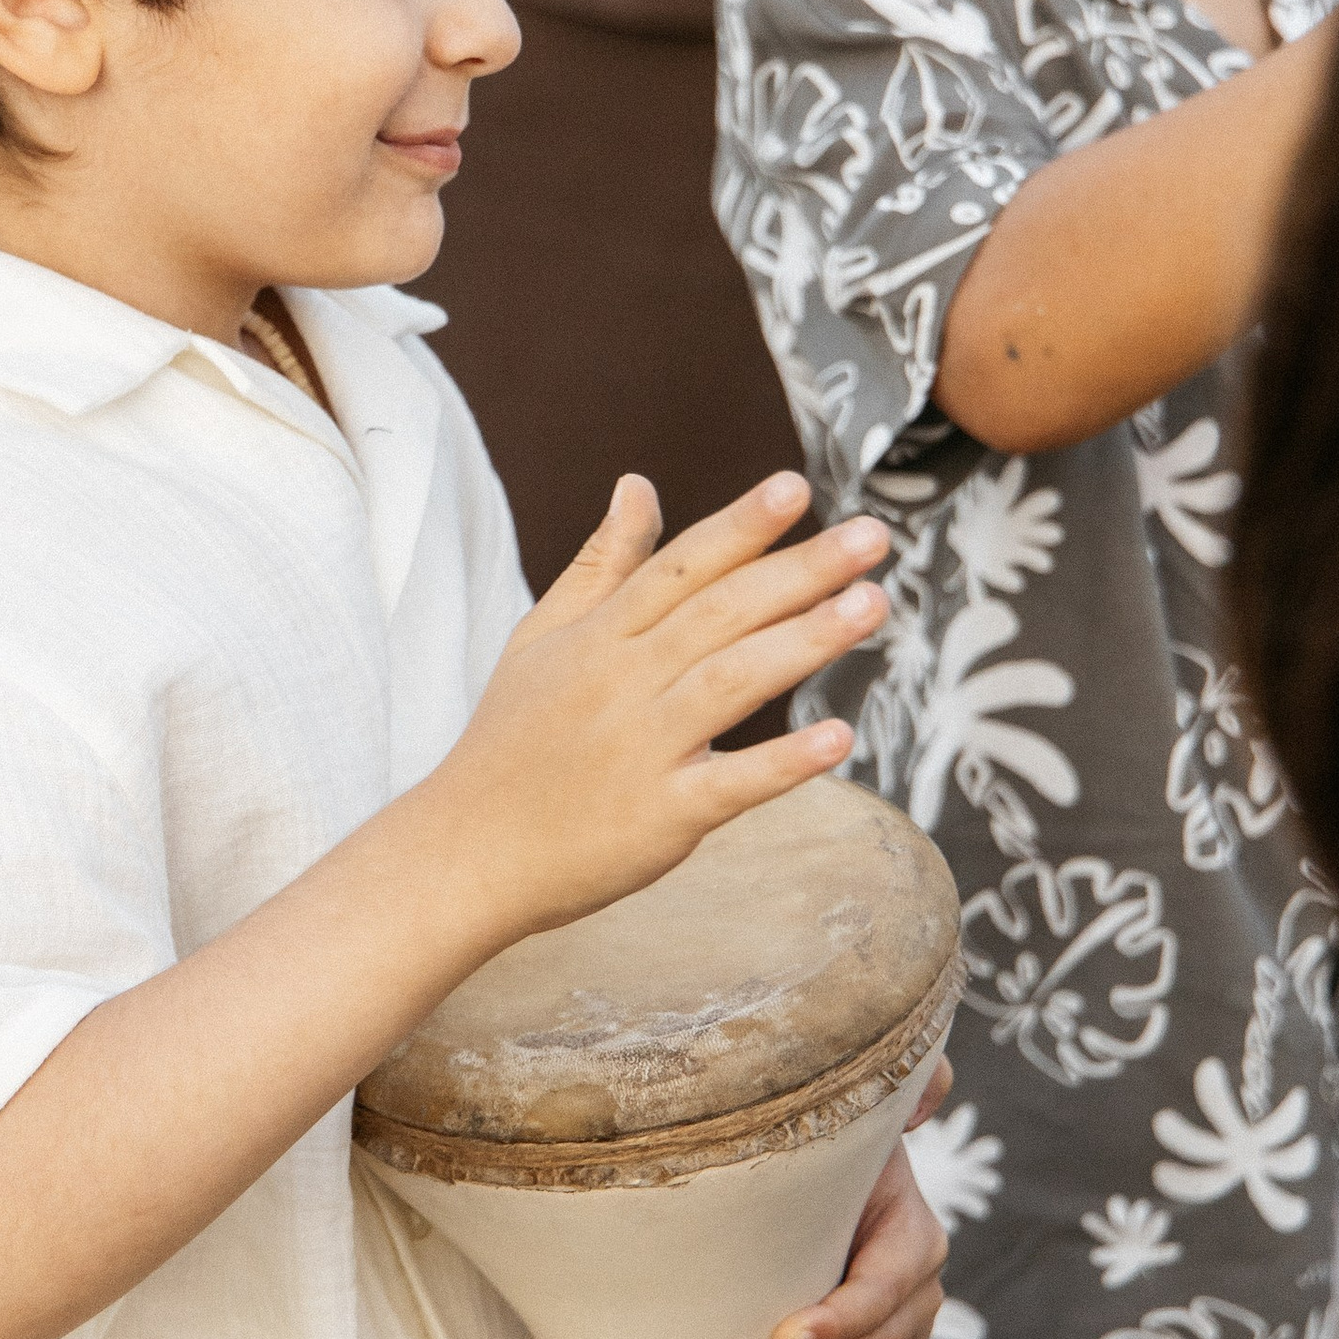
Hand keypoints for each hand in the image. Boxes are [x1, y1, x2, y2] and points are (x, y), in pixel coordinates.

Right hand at [424, 471, 888, 950]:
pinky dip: (782, 762)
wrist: (465, 853)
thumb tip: (638, 485)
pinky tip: (837, 738)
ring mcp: (641, 749)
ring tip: (872, 606)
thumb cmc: (510, 742)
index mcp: (600, 636)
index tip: (796, 487)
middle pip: (721, 612)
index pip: (680, 567)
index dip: (740, 525)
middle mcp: (622, 681)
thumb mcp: (541, 638)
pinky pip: (729, 784)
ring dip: (804, 641)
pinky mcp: (659, 817)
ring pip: (731, 681)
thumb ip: (600, 563)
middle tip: (873, 536)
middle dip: (800, 569)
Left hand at [742, 1078, 953, 1338]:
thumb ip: (889, 1102)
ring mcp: (912, 1331)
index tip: (782, 1337)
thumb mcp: (839, 1135)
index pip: (885, 1285)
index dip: (839, 1316)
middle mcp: (920, 1286)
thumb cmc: (812, 1161)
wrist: (816, 1190)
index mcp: (912, 1231)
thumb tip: (936, 1075)